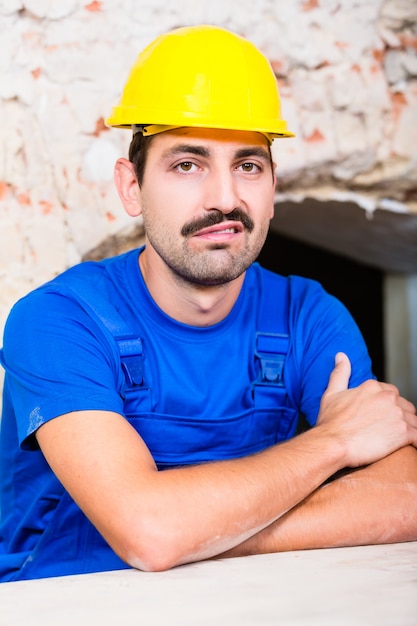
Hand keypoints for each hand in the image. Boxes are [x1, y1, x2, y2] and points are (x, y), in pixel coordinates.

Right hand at [317, 352, 416, 466]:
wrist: (333, 443)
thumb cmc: (331, 422)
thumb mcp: (332, 393)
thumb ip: (340, 373)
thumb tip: (341, 356)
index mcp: (373, 387)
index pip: (391, 393)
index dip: (387, 406)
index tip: (379, 417)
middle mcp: (388, 397)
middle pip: (405, 406)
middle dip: (400, 416)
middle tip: (387, 430)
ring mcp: (397, 414)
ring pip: (413, 421)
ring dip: (408, 429)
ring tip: (397, 439)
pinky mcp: (404, 432)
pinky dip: (415, 441)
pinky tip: (409, 445)